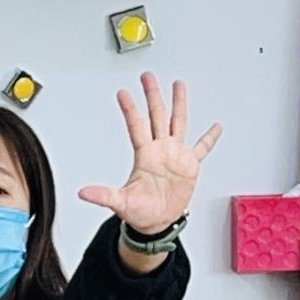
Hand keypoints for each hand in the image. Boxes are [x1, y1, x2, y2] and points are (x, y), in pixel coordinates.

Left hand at [77, 73, 221, 234]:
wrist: (157, 222)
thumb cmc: (139, 212)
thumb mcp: (120, 204)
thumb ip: (103, 196)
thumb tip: (83, 193)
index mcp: (144, 156)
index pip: (136, 127)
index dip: (130, 110)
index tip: (122, 93)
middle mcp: (160, 150)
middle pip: (157, 116)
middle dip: (153, 95)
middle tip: (147, 76)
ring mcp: (175, 156)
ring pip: (178, 123)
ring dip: (179, 104)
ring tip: (178, 84)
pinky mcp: (189, 166)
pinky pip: (202, 149)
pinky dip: (209, 138)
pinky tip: (216, 126)